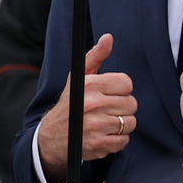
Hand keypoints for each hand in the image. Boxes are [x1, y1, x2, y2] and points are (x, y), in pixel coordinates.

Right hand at [38, 34, 137, 182]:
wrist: (51, 137)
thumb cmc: (71, 103)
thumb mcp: (79, 77)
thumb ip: (96, 56)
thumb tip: (108, 38)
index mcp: (90, 85)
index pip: (127, 83)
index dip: (121, 90)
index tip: (110, 94)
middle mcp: (93, 104)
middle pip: (132, 104)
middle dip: (122, 107)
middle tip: (107, 109)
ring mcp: (96, 126)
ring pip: (130, 123)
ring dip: (121, 124)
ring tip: (106, 122)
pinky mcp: (99, 145)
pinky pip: (124, 141)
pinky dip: (118, 140)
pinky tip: (105, 135)